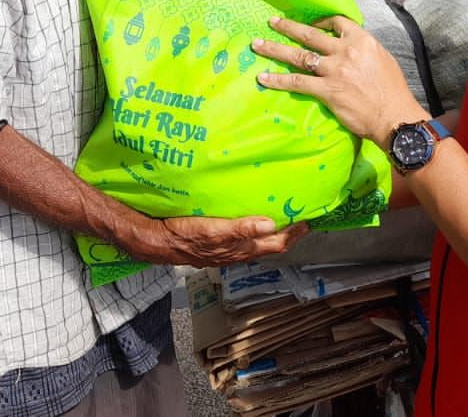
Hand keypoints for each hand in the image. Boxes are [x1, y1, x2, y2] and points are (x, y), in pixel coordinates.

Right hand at [128, 215, 308, 267]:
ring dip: (272, 231)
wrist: (158, 241)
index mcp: (240, 249)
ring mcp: (227, 249)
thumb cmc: (184, 235)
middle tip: (301, 217)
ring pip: (257, 243)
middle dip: (288, 233)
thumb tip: (270, 225)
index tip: (309, 221)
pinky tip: (251, 219)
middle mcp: (237, 252)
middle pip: (270, 245)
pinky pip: (242, 238)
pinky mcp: (216, 243)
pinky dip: (254, 229)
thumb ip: (241, 230)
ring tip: (282, 216)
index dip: (294, 235)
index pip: (276, 244)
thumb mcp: (214, 231)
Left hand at [252, 15, 429, 147]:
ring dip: (275, 49)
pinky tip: (263, 77)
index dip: (320, 22)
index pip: (337, 22)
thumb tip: (350, 48)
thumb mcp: (382, 59)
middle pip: (310, 35)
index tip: (310, 24)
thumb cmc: (392, 90)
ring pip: (298, 55)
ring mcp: (334, 70)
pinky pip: (297, 82)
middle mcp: (345, 51)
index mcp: (361, 40)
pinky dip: (278, 79)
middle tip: (272, 21)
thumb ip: (363, 50)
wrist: (394, 116)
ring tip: (257, 44)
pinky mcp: (326, 90)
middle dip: (288, 27)